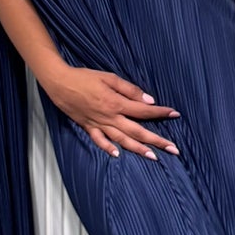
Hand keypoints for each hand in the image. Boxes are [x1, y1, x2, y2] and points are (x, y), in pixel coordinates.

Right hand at [45, 65, 177, 157]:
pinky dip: (108, 149)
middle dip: (157, 140)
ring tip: (154, 157)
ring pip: (122, 140)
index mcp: (116, 103)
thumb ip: (129, 90)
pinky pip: (100, 141)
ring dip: (139, 149)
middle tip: (173, 148)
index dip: (160, 113)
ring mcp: (99, 124)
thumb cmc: (84, 77)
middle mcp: (110, 117)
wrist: (60, 83)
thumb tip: (148, 100)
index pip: (144, 111)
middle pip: (138, 131)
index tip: (174, 114)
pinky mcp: (88, 127)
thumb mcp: (109, 77)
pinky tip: (118, 155)